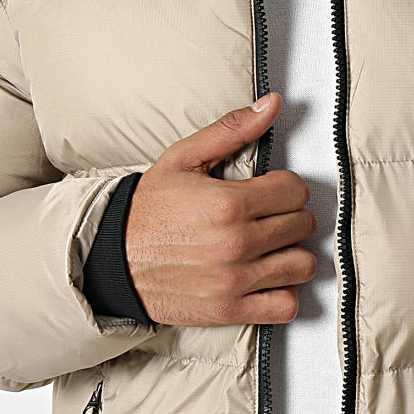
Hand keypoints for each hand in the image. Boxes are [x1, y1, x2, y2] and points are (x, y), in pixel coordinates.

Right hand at [124, 92, 317, 325]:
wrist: (111, 259)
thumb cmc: (148, 209)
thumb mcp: (183, 159)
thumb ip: (231, 130)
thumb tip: (271, 104)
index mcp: (227, 203)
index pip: (296, 191)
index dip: (287, 187)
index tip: (272, 191)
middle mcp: (235, 243)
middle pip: (303, 225)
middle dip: (290, 216)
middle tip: (269, 216)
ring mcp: (235, 280)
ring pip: (301, 265)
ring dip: (292, 254)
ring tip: (272, 247)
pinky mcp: (230, 309)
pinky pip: (285, 306)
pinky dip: (283, 293)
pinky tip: (268, 278)